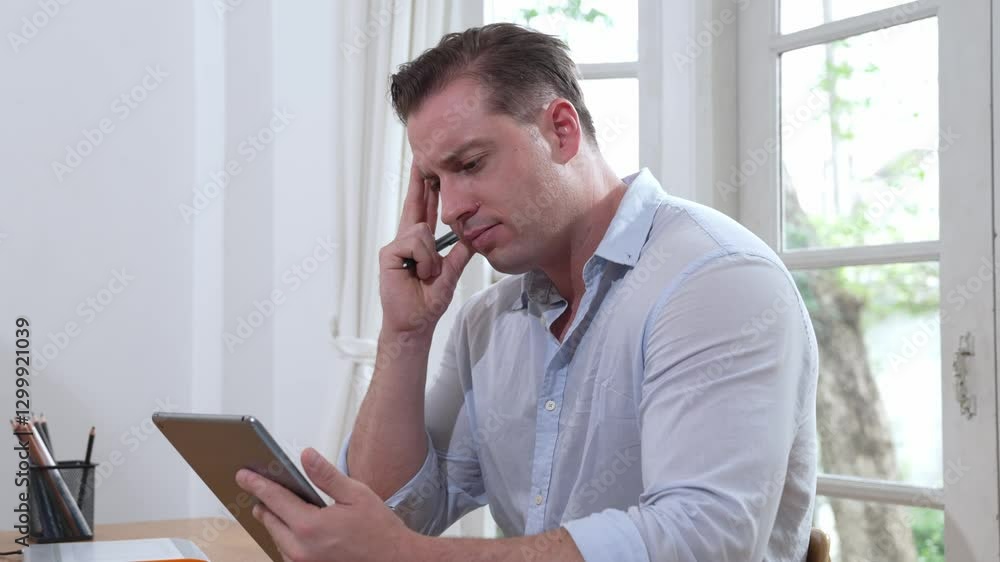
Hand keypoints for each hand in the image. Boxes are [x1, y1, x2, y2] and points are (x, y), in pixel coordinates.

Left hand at [235, 448, 417, 561]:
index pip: (274, 499)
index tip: (243, 474)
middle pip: (269, 519)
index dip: (257, 483)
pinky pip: (286, 550)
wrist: (394, 560)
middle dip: (262, 500)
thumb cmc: (379, 529)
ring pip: (276, 536)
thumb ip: (326, 476)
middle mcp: (300, 548)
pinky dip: (284, 534)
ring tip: (273, 502)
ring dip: (274, 519)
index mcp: (310, 526)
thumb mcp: (356, 494)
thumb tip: (306, 455)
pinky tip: (291, 523)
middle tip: (256, 484)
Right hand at [378, 162, 473, 337]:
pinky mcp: (389, 253)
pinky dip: (422, 260)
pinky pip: (414, 243)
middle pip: (414, 204)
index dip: (426, 189)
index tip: (428, 169)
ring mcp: (397, 245)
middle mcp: (407, 239)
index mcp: (421, 242)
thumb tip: (473, 235)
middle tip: (421, 155)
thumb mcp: (450, 274)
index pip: (424, 210)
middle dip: (418, 181)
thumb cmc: (428, 301)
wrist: (415, 321)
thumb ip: (460, 253)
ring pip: (422, 231)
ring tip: (426, 274)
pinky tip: (418, 274)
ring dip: (431, 257)